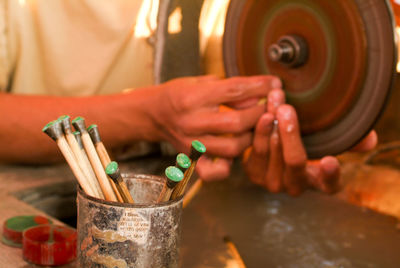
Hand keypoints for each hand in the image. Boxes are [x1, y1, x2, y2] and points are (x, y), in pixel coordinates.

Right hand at [151, 75, 281, 159]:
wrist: (154, 114)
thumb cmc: (179, 95)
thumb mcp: (203, 81)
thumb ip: (230, 88)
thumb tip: (259, 94)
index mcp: (193, 97)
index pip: (234, 90)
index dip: (260, 86)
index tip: (275, 83)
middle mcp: (192, 121)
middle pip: (238, 122)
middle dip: (260, 113)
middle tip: (269, 106)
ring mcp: (192, 143)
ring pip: (233, 147)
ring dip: (251, 136)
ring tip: (256, 126)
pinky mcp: (193, 158)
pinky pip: (216, 170)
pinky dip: (230, 164)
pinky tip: (235, 149)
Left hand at [242, 88, 377, 195]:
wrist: (274, 144)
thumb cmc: (308, 141)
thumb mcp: (328, 141)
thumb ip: (350, 140)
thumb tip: (369, 139)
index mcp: (320, 182)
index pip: (329, 185)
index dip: (330, 175)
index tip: (330, 160)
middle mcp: (296, 186)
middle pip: (294, 161)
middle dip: (290, 133)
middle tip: (287, 109)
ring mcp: (273, 181)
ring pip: (272, 153)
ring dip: (273, 125)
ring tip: (275, 102)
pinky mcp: (254, 173)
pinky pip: (256, 151)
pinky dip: (260, 131)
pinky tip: (264, 114)